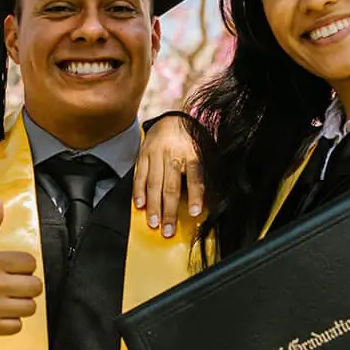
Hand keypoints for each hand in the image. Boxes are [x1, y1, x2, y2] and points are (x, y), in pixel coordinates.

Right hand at [0, 199, 41, 339]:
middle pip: (35, 286)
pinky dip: (11, 322)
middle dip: (27, 286)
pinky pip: (17, 326)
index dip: (24, 266)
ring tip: (8, 300)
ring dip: (21, 304)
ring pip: (29, 307)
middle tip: (14, 285)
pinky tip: (0, 314)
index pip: (30, 263)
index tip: (13, 269)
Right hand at [135, 114, 204, 238]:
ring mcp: (156, 155)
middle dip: (169, 211)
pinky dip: (138, 192)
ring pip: (154, 184)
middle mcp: (173, 154)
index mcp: (192, 154)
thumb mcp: (204, 152)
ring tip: (153, 223)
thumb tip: (211, 199)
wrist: (172, 118)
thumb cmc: (191, 141)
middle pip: (171, 186)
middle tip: (168, 230)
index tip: (194, 212)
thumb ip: (205, 173)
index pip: (195, 177)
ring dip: (153, 206)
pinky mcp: (143, 155)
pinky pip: (139, 176)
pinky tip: (140, 206)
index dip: (195, 196)